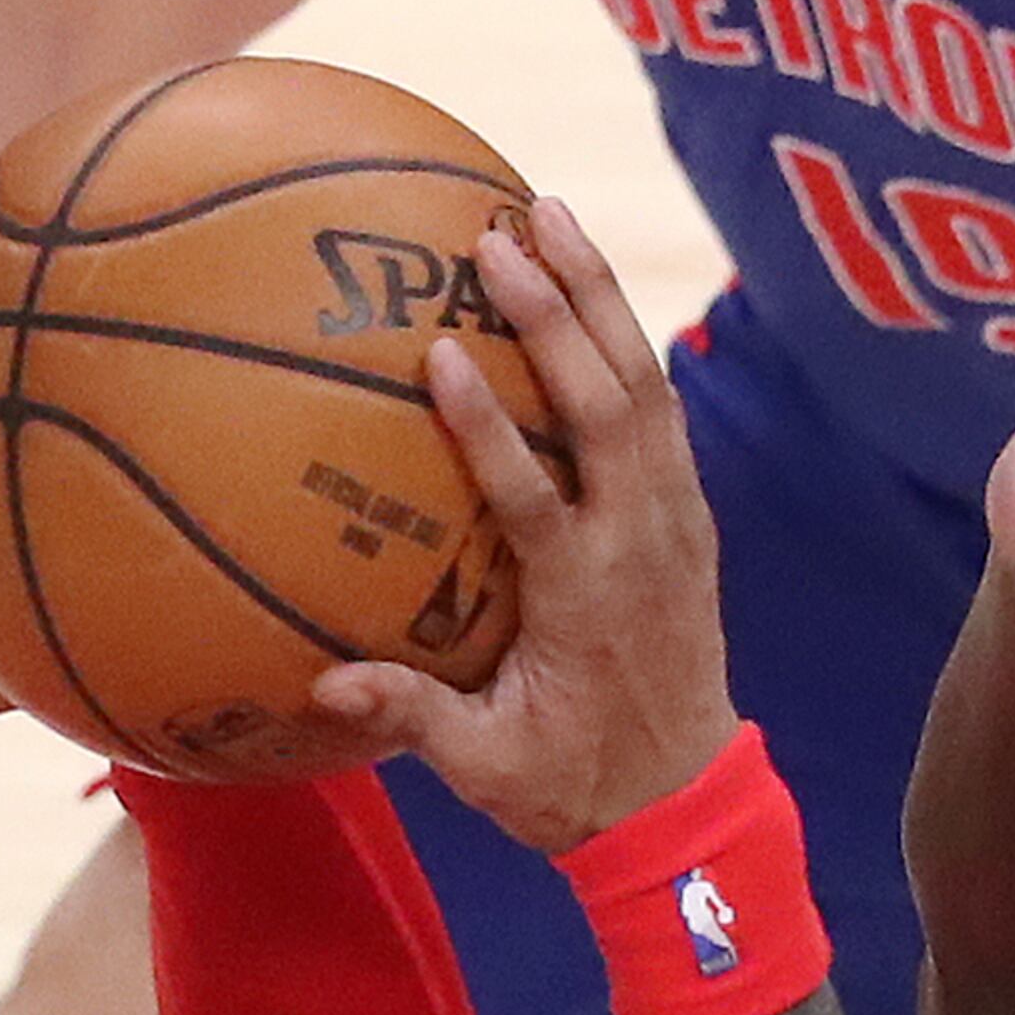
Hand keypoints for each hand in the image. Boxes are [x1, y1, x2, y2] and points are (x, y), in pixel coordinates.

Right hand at [310, 195, 736, 851]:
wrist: (686, 804)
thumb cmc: (573, 788)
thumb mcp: (489, 770)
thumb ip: (415, 716)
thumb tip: (325, 685)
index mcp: (584, 599)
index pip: (532, 495)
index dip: (489, 424)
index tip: (441, 351)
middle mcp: (638, 541)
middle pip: (605, 405)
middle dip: (555, 312)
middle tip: (496, 233)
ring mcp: (674, 518)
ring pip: (644, 382)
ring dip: (598, 293)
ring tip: (547, 210)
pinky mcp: (689, 511)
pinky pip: (661, 404)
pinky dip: (626, 334)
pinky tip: (589, 279)